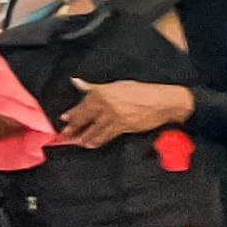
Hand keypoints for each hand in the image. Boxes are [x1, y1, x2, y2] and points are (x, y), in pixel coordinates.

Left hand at [57, 77, 194, 148]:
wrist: (161, 101)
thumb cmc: (141, 91)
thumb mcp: (116, 85)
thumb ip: (93, 86)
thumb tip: (76, 82)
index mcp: (101, 92)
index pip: (82, 104)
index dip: (72, 112)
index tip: (64, 118)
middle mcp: (105, 104)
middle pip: (84, 117)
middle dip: (73, 126)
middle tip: (65, 133)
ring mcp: (113, 116)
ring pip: (93, 128)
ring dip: (83, 136)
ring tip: (76, 141)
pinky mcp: (122, 126)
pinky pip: (106, 135)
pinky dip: (97, 140)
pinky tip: (91, 144)